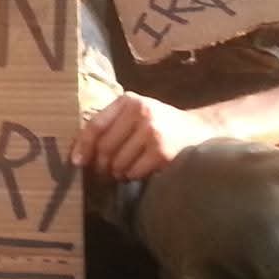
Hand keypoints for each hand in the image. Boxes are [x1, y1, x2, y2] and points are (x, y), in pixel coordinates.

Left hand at [72, 92, 225, 180]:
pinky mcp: (162, 152)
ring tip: (124, 170)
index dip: (82, 145)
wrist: (201, 130)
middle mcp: (140, 113)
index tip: (76, 161)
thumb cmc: (160, 124)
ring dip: (117, 172)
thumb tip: (78, 151)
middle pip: (105, 148)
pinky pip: (133, 172)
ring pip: (118, 163)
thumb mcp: (136, 114)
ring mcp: (152, 132)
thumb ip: (111, 124)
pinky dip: (132, 176)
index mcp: (128, 101)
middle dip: (100, 165)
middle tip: (102, 172)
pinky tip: (139, 171)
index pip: (95, 125)